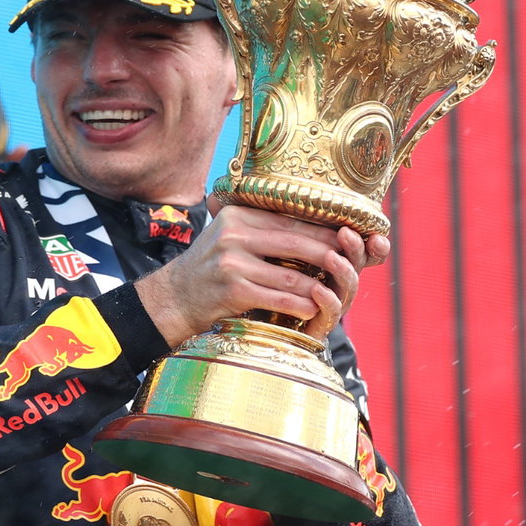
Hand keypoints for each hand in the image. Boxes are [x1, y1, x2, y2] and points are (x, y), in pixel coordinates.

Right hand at [136, 204, 389, 346]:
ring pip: (291, 274)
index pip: (291, 220)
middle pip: (296, 243)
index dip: (323, 229)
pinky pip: (278, 298)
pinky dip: (300, 305)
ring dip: (318, 285)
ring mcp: (232, 263)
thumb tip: (310, 222)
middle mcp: (234, 235)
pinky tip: (314, 309)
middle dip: (329, 254)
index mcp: (238, 216)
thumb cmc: (208, 268)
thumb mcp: (228, 236)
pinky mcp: (233, 291)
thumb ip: (260, 227)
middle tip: (352, 262)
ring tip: (337, 290)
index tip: (347, 236)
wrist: (173, 299)